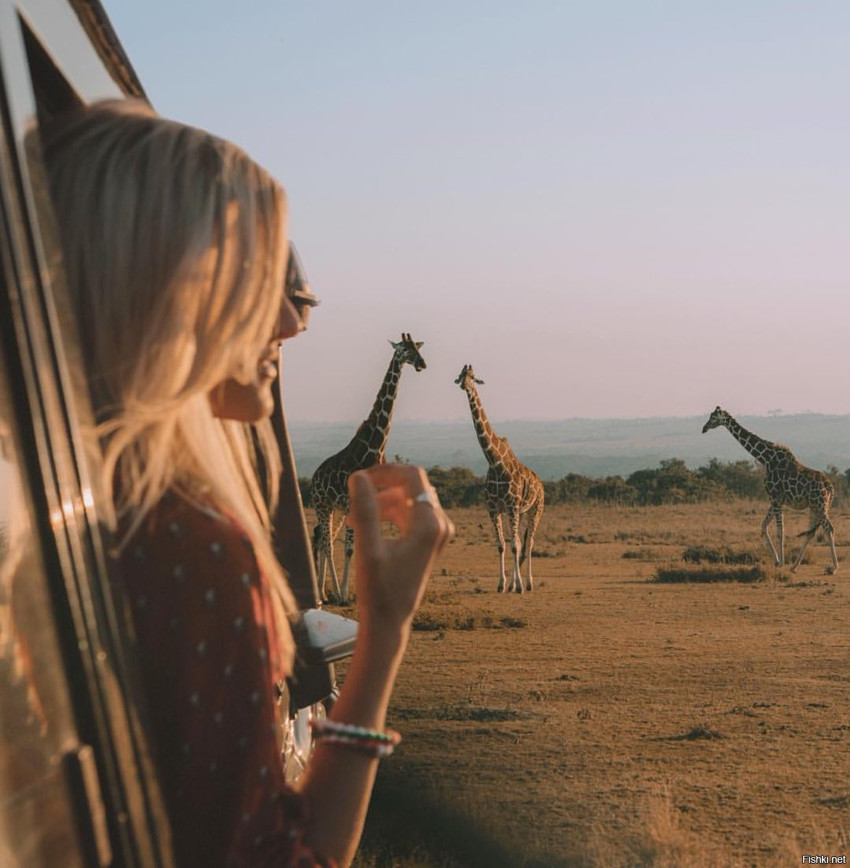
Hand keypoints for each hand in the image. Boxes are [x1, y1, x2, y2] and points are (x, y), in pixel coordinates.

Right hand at [346, 464, 453, 633]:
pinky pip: (410, 514)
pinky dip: (389, 513)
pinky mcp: (430, 541)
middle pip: (412, 485)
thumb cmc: (378, 588)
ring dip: (382, 501)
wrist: (389, 621)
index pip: (412, 476)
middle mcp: (440, 525)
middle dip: (381, 486)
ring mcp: (438, 533)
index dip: (385, 471)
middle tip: (354, 495)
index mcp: (430, 524)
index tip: (359, 476)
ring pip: (409, 499)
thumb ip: (364, 509)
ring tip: (353, 517)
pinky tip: (365, 525)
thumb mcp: (367, 547)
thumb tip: (358, 476)